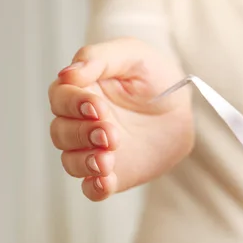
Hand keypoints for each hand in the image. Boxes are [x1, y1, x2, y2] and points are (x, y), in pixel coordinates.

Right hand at [48, 38, 193, 200]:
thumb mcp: (132, 54)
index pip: (60, 98)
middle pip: (62, 132)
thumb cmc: (153, 74)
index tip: (97, 107)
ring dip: (84, 162)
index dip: (74, 104)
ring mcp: (94, 149)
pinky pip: (92, 187)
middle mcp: (80, 122)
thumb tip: (68, 73)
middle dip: (82, 134)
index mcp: (80, 90)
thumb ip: (99, 58)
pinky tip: (104, 182)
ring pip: (71, 161)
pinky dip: (94, 187)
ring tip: (107, 159)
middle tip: (110, 133)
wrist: (182, 106)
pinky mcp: (112, 172)